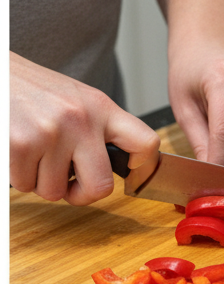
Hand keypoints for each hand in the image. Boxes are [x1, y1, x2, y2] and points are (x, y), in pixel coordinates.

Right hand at [10, 52, 159, 204]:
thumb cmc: (32, 90)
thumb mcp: (76, 100)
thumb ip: (99, 129)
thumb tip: (124, 167)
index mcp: (100, 107)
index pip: (145, 144)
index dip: (144, 168)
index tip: (131, 174)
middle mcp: (80, 120)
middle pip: (101, 187)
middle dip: (82, 194)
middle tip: (68, 183)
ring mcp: (51, 133)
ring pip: (55, 191)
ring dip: (41, 182)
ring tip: (34, 154)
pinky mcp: (21, 144)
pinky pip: (26, 185)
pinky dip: (20, 176)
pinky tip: (17, 152)